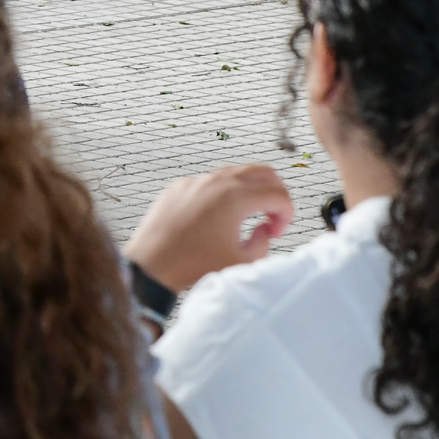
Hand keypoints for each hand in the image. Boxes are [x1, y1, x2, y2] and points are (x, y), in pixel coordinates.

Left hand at [124, 164, 294, 293]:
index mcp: (235, 198)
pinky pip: (210, 182)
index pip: (277, 194)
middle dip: (274, 193)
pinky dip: (223, 194)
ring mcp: (196, 180)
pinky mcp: (179, 186)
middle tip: (272, 217)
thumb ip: (263, 243)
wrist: (152, 264)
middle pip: (262, 172)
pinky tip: (218, 218)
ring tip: (246, 219)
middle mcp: (216, 182)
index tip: (278, 231)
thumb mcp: (241, 261)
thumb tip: (264, 229)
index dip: (286, 213)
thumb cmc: (192, 265)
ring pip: (235, 173)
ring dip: (249, 192)